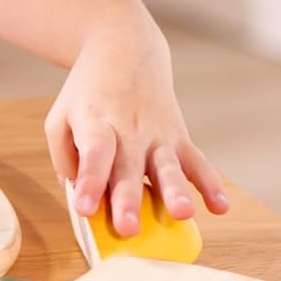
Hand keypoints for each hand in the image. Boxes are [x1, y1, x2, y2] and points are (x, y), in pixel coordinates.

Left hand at [44, 31, 229, 237]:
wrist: (123, 51)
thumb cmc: (88, 94)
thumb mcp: (60, 117)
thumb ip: (64, 156)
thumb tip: (78, 191)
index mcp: (95, 123)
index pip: (94, 154)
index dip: (90, 180)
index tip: (85, 208)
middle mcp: (128, 130)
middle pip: (129, 168)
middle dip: (129, 200)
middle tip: (128, 229)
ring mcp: (158, 134)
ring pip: (168, 166)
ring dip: (175, 192)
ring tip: (182, 214)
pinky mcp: (179, 136)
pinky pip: (197, 162)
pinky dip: (210, 183)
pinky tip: (220, 207)